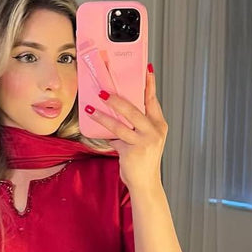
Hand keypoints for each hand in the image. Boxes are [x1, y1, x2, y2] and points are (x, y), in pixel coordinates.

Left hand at [85, 65, 166, 190]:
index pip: (152, 100)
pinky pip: (114, 138)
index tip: (146, 69)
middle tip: (103, 91)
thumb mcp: (145, 139)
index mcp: (159, 124)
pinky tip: (94, 125)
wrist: (146, 183)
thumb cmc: (143, 160)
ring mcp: (144, 141)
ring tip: (91, 107)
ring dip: (103, 115)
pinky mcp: (132, 151)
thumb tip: (116, 109)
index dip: (149, 84)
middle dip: (117, 99)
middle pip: (134, 109)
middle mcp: (154, 131)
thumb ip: (137, 124)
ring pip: (120, 124)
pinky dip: (104, 132)